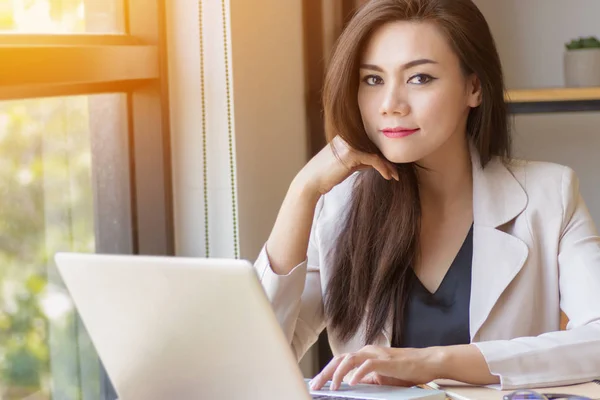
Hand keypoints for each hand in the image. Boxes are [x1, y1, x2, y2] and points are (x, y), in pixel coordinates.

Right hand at [294, 136, 398, 196]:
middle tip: (397, 172)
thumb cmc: (328, 176)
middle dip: (388, 160)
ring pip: (376, 152)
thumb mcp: (347, 165)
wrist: (311, 182)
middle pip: (375, 146)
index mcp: (346, 137)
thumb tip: (376, 162)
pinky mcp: (351, 152)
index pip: (370, 143)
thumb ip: (360, 160)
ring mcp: (349, 143)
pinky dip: (383, 168)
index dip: (382, 154)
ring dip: (388, 165)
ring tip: (395, 176)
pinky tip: (388, 177)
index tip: (392, 167)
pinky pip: (373, 159)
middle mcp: (348, 136)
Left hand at [309, 345, 440, 390]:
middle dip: (325, 372)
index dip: (326, 371)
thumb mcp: (381, 377)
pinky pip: (368, 365)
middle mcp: (367, 351)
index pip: (340, 362)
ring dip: (338, 373)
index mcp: (364, 355)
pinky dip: (358, 373)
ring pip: (349, 360)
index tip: (316, 383)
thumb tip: (351, 385)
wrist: (426, 362)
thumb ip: (367, 379)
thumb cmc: (405, 370)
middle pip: (339, 359)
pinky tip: (352, 382)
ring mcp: (376, 354)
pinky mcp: (386, 360)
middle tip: (315, 385)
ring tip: (332, 386)